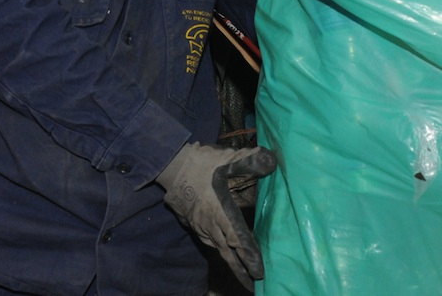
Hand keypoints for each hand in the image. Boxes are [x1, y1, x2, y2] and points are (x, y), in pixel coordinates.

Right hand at [156, 142, 277, 289]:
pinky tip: (224, 250)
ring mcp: (199, 224)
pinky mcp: (192, 222)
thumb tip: (271, 161)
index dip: (249, 255)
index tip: (259, 270)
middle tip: (253, 284)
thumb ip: (250, 161)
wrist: (170, 165)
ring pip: (217, 247)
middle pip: (227, 251)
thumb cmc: (200, 163)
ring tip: (242, 273)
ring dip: (230, 261)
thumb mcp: (227, 158)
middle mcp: (209, 222)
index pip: (238, 238)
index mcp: (219, 210)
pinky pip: (208, 240)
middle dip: (240, 269)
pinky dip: (219, 248)